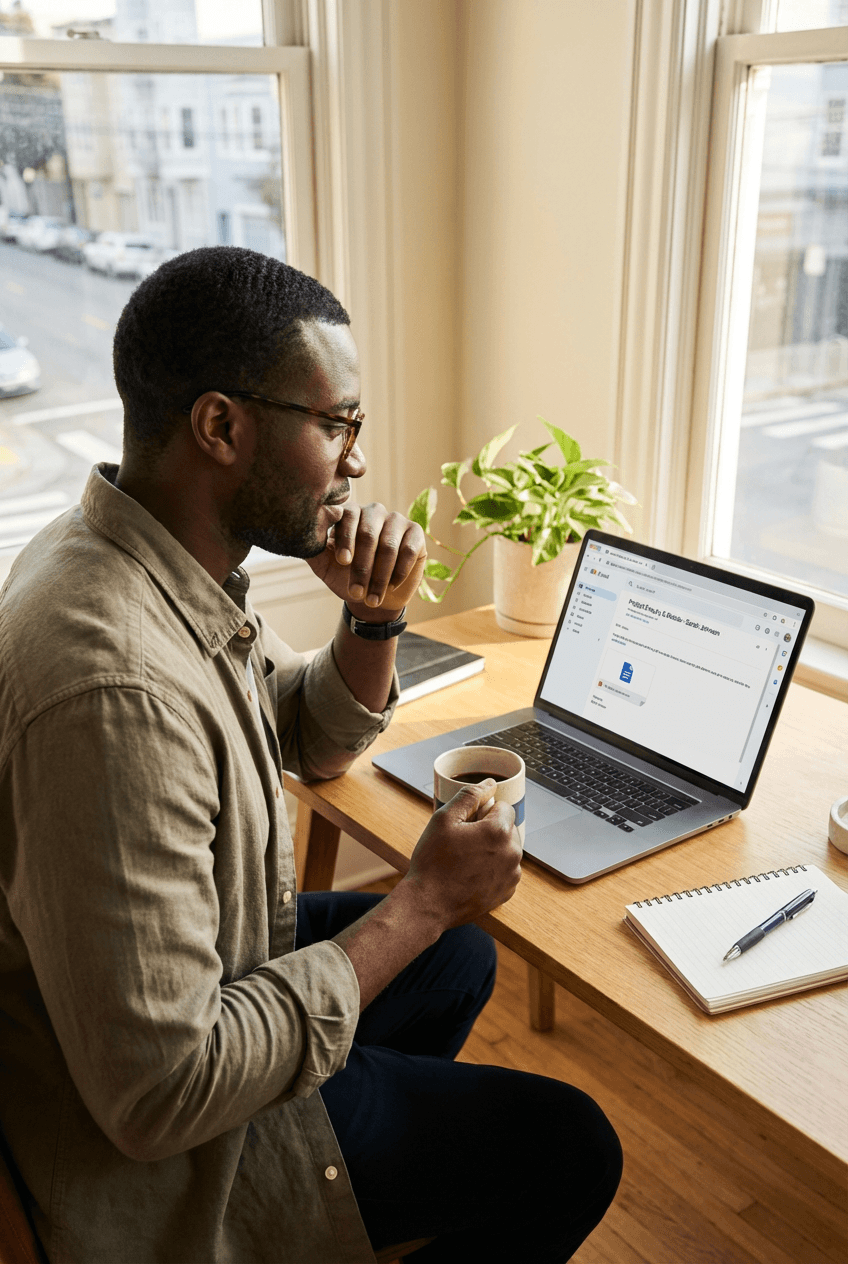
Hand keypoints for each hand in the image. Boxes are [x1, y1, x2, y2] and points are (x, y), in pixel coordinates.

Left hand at [307, 502, 426, 616]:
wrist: (373, 596)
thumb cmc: (345, 577)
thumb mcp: (325, 566)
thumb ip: (313, 550)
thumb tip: (301, 538)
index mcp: (350, 513)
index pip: (348, 518)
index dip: (346, 540)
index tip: (343, 562)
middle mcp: (374, 512)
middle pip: (369, 533)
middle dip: (362, 567)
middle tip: (356, 592)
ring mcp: (396, 520)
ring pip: (389, 545)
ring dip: (380, 576)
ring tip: (372, 599)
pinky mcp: (415, 533)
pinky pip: (408, 550)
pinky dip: (399, 572)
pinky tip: (391, 587)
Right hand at [402, 780, 522, 931]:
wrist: (428, 903)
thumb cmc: (433, 861)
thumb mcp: (444, 819)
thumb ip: (469, 796)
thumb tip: (489, 784)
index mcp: (499, 831)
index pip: (503, 807)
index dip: (483, 812)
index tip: (466, 825)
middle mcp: (513, 853)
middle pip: (507, 828)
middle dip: (490, 830)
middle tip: (463, 843)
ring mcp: (512, 875)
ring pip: (507, 850)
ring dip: (492, 849)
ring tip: (465, 860)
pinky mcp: (507, 892)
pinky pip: (505, 870)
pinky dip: (493, 869)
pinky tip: (471, 874)